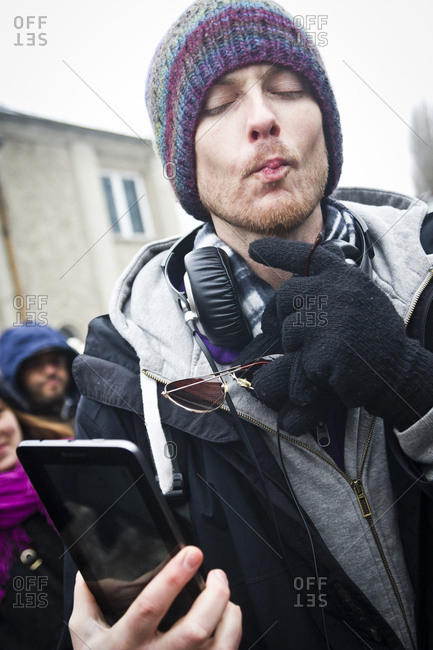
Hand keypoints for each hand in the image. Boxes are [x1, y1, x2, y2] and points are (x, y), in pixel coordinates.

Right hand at [69, 546, 241, 649]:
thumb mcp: (84, 634)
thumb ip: (86, 598)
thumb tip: (87, 570)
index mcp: (124, 643)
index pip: (151, 606)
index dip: (173, 578)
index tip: (191, 554)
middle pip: (194, 629)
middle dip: (214, 596)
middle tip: (216, 574)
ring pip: (216, 646)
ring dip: (228, 615)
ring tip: (224, 592)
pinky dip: (232, 632)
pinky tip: (228, 616)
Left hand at [249, 238, 432, 431]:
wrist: (398, 370)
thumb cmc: (375, 336)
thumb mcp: (360, 296)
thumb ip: (332, 286)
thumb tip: (296, 280)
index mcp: (344, 276)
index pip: (305, 255)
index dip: (277, 251)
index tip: (254, 248)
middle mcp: (335, 290)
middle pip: (286, 295)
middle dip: (280, 314)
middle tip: (288, 330)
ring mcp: (328, 318)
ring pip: (288, 329)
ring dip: (297, 345)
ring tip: (323, 352)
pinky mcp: (323, 348)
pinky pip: (298, 358)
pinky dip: (308, 368)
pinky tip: (330, 369)